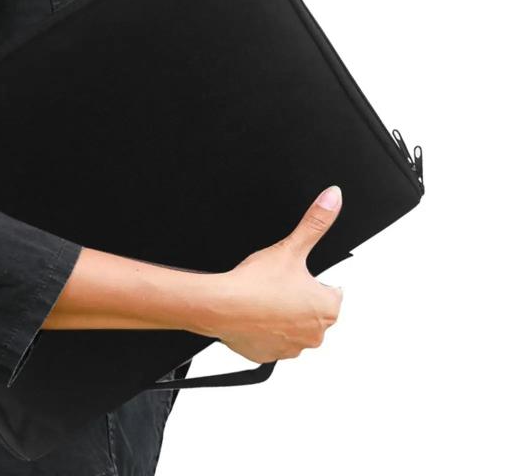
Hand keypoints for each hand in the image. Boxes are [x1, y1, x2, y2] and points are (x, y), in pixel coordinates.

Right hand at [200, 185, 344, 363]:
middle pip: (311, 309)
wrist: (221, 306)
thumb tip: (334, 198)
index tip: (292, 273)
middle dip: (297, 297)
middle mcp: (316, 334)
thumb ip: (316, 222)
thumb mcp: (291, 246)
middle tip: (276, 283)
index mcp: (328, 309)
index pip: (330, 289)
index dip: (311, 278)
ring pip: (292, 326)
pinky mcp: (269, 356)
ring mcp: (292, 349)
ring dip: (282, 315)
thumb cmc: (256, 282)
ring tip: (262, 297)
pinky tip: (252, 314)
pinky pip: (271, 340)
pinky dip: (263, 329)